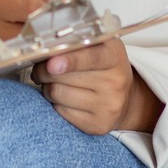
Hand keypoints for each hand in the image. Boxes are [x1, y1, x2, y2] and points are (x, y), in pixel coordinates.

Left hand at [38, 39, 163, 136]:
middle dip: (44, 69)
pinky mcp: (97, 125)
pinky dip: (56, 103)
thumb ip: (75, 43)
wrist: (125, 99)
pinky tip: (65, 98)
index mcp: (114, 56)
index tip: (52, 64)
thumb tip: (46, 49)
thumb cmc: (104, 68)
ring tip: (55, 82)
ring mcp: (108, 106)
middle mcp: (115, 82)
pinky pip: (60, 111)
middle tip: (42, 67)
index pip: (92, 57)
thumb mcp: (98, 47)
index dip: (70, 61)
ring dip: (48, 86)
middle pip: (63, 75)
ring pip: (57, 93)